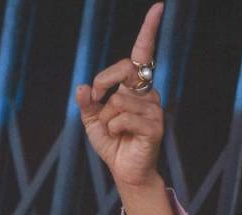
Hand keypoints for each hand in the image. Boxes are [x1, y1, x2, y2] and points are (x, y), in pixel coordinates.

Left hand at [75, 3, 164, 188]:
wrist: (125, 171)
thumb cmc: (113, 143)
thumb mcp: (92, 121)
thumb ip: (87, 103)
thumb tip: (83, 86)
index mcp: (135, 88)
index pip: (143, 53)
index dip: (149, 30)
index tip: (158, 7)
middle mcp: (148, 94)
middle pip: (125, 67)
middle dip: (104, 80)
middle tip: (96, 99)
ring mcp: (154, 109)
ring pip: (118, 100)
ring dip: (107, 117)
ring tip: (115, 131)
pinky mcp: (154, 126)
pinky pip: (122, 118)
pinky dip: (113, 128)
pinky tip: (121, 137)